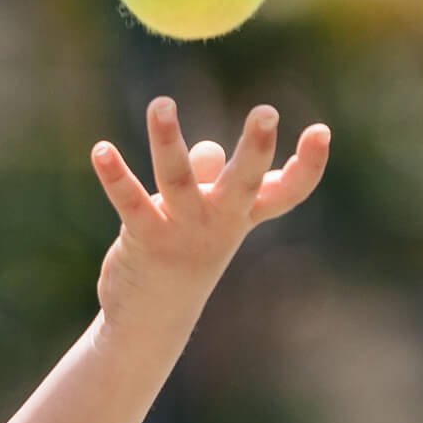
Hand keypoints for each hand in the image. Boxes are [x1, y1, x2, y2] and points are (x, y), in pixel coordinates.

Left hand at [91, 97, 330, 338]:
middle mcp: (219, 221)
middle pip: (243, 182)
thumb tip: (206, 149)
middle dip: (255, 149)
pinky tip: (101, 150)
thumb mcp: (205, 215)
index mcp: (243, 214)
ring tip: (161, 104)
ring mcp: (181, 230)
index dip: (308, 166)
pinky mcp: (143, 238)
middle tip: (266, 112)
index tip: (322, 132)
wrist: (152, 319)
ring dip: (168, 140)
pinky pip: (130, 201)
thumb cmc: (185, 254)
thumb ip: (206, 176)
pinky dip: (115, 175)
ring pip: (176, 179)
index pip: (286, 192)